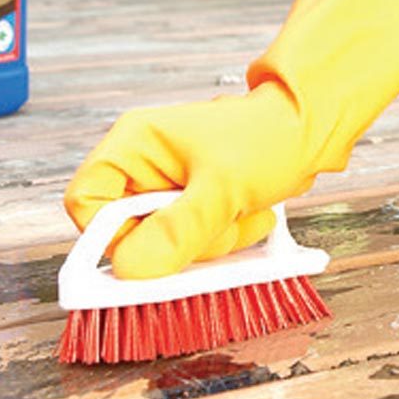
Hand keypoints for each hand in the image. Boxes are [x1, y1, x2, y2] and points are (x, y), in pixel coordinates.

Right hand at [63, 82, 316, 278]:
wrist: (312, 128)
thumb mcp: (224, 185)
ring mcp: (167, 188)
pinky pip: (191, 245)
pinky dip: (222, 241)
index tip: (148, 255)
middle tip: (216, 229)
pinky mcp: (191, 206)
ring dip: (208, 244)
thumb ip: (178, 229)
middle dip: (177, 242)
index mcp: (134, 144)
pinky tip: (250, 216)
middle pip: (129, 233)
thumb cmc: (268, 137)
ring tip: (242, 213)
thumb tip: (132, 270)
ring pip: (164, 246)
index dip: (110, 236)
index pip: (87, 202)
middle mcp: (143, 166)